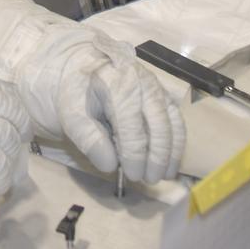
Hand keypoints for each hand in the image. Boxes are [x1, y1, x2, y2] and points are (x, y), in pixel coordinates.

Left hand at [17, 29, 183, 183]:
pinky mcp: (162, 93)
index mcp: (114, 81)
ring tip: (165, 176)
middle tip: (150, 180)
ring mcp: (155, 85)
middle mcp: (140, 80)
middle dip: (157, 154)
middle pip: (157, 121)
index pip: (130, 121)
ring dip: (172, 151)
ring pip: (172, 119)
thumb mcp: (71, 114)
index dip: (134, 152)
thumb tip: (110, 165)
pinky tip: (172, 163)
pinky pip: (176, 118)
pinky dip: (177, 142)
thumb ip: (88, 138)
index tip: (133, 175)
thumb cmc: (77, 93)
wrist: (83, 68)